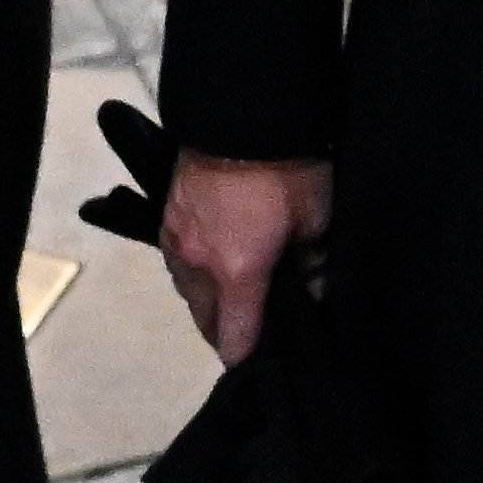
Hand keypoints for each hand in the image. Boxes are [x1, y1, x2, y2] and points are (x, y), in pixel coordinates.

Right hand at [158, 153, 334, 367]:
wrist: (241, 113)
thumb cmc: (288, 170)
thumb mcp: (316, 220)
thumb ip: (313, 265)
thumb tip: (314, 296)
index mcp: (237, 272)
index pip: (235, 335)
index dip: (246, 358)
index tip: (257, 369)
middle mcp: (198, 265)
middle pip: (206, 320)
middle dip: (226, 333)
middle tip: (253, 335)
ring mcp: (176, 241)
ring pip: (189, 293)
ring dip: (209, 304)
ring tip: (234, 303)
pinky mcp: (166, 219)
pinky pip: (178, 265)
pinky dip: (195, 277)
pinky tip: (212, 270)